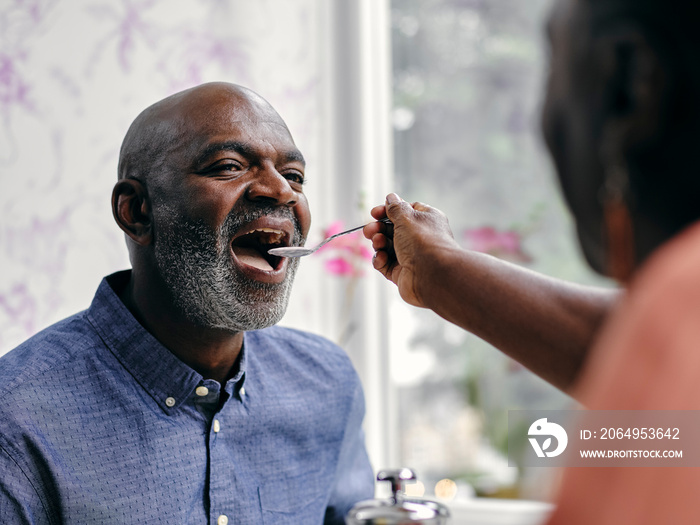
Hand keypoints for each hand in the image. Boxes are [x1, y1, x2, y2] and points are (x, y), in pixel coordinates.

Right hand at [363, 193, 456, 307]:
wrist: (432, 274)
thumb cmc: (423, 241)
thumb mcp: (407, 217)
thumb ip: (395, 207)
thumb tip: (391, 197)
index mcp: (426, 220)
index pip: (405, 212)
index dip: (388, 211)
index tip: (374, 213)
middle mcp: (419, 238)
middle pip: (392, 229)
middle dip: (378, 228)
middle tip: (369, 230)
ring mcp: (410, 256)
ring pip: (387, 246)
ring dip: (378, 243)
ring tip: (378, 242)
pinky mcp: (402, 272)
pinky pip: (385, 264)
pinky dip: (380, 260)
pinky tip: (382, 258)